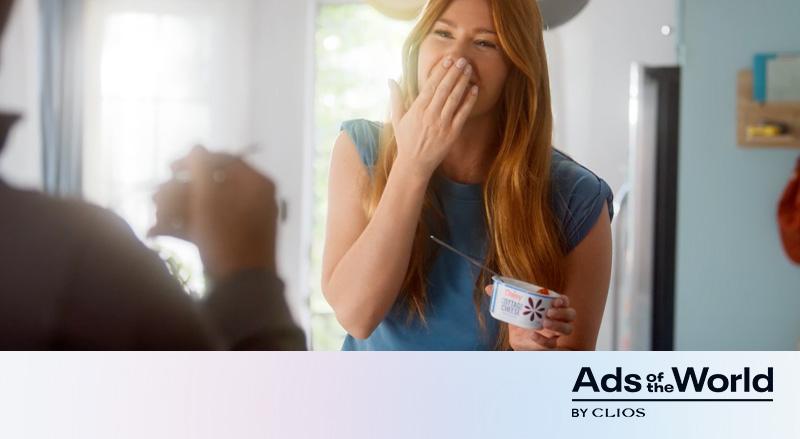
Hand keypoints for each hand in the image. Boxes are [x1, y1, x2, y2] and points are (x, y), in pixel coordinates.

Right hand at [149, 146, 277, 279]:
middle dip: (178, 192)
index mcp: (256, 184)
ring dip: (175, 210)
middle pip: (210, 186)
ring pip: (205, 207)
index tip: (169, 168)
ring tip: (155, 217)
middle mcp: (253, 199)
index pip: (224, 160)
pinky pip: (207, 226)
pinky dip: (184, 227)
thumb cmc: (228, 238)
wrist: (243, 288)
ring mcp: (243, 221)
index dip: (194, 161)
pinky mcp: (232, 240)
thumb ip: (200, 170)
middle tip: (155, 198)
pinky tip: (156, 231)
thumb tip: (196, 146)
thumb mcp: (209, 200)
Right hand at [389, 56, 478, 178]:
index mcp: (417, 110)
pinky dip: (469, 100)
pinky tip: (474, 89)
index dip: (440, 71)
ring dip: (462, 82)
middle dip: (453, 72)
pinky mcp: (452, 133)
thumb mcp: (397, 119)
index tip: (447, 59)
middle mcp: (430, 115)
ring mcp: (442, 124)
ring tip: (468, 69)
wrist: (414, 164)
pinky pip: (462, 113)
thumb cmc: (405, 140)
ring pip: (454, 98)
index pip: (430, 85)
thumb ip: (396, 98)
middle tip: (461, 59)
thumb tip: (390, 80)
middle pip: (444, 89)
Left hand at [484, 285, 575, 349]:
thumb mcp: (512, 309)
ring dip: (558, 325)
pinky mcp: (550, 345)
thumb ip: (503, 298)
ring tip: (544, 322)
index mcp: (550, 307)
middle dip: (562, 312)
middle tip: (548, 312)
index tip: (556, 300)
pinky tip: (533, 335)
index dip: (563, 300)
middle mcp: (557, 319)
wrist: (517, 339)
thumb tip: (488, 288)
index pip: (564, 301)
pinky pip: (553, 343)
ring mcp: (555, 333)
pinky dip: (543, 339)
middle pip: (571, 314)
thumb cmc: (520, 321)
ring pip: (568, 329)